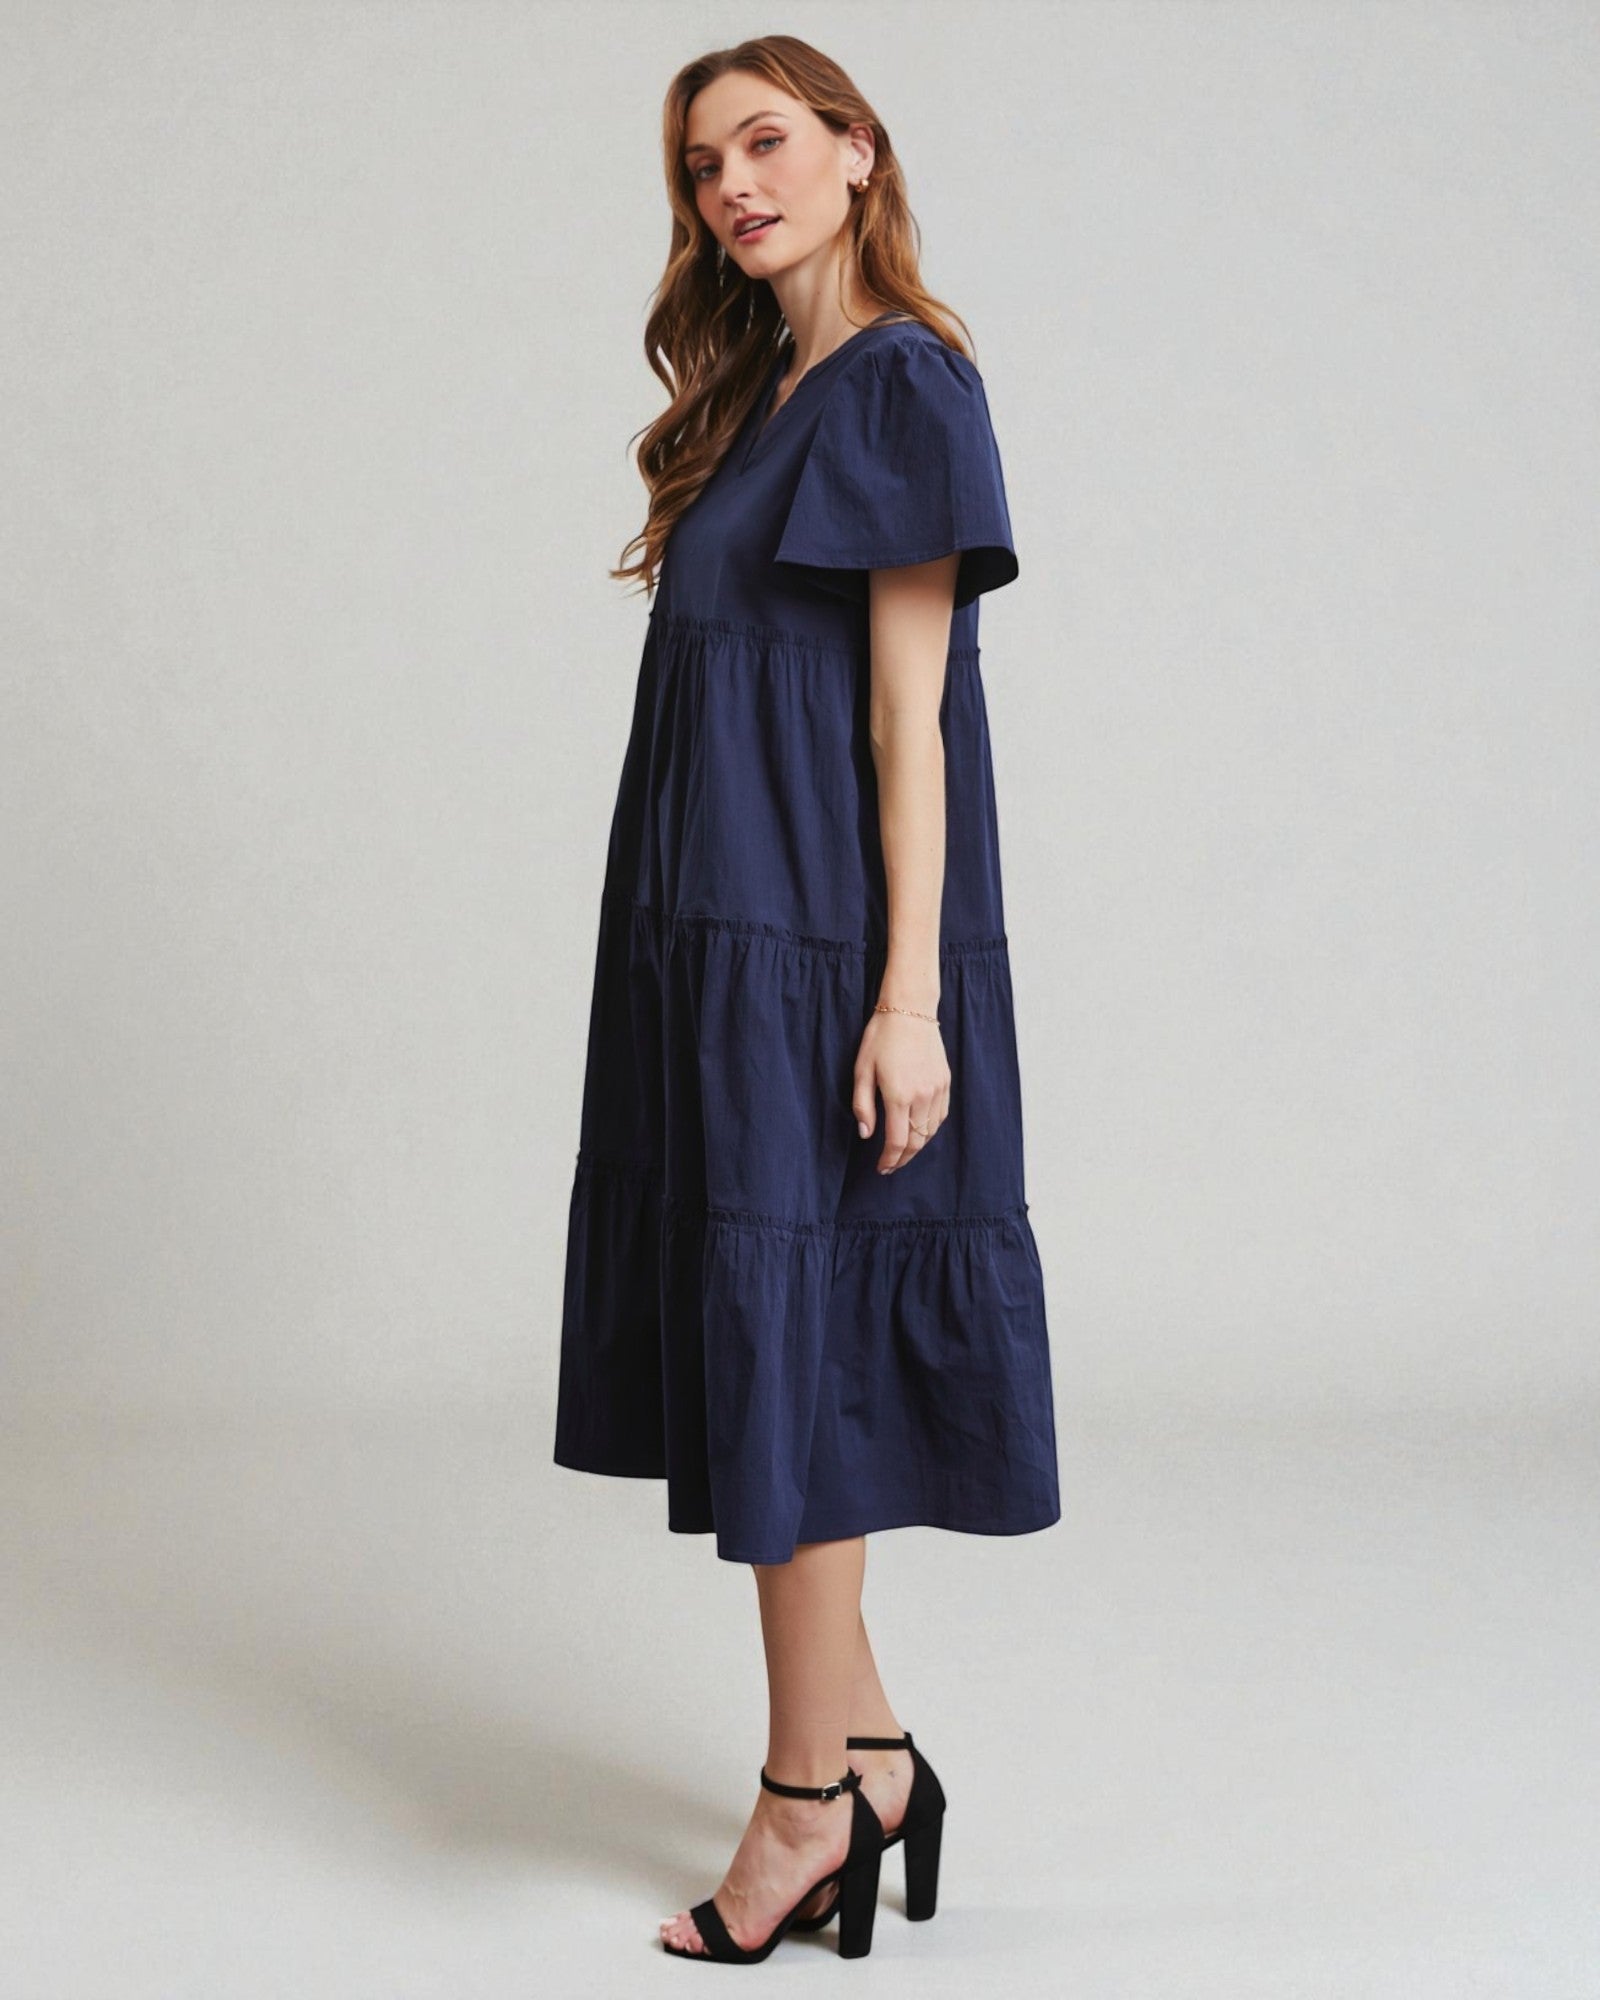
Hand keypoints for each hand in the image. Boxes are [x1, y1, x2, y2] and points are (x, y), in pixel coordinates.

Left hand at [852, 1011, 951, 1173]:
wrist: (910, 1010)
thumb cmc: (880, 1038)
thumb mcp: (862, 1070)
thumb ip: (863, 1106)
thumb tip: (866, 1134)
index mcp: (899, 1096)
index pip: (897, 1142)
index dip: (889, 1160)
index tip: (882, 1168)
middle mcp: (922, 1096)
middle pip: (916, 1142)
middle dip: (903, 1158)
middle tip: (890, 1166)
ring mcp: (937, 1089)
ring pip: (931, 1131)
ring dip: (917, 1146)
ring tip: (903, 1151)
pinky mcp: (945, 1082)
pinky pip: (941, 1116)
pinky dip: (930, 1130)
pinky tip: (919, 1131)